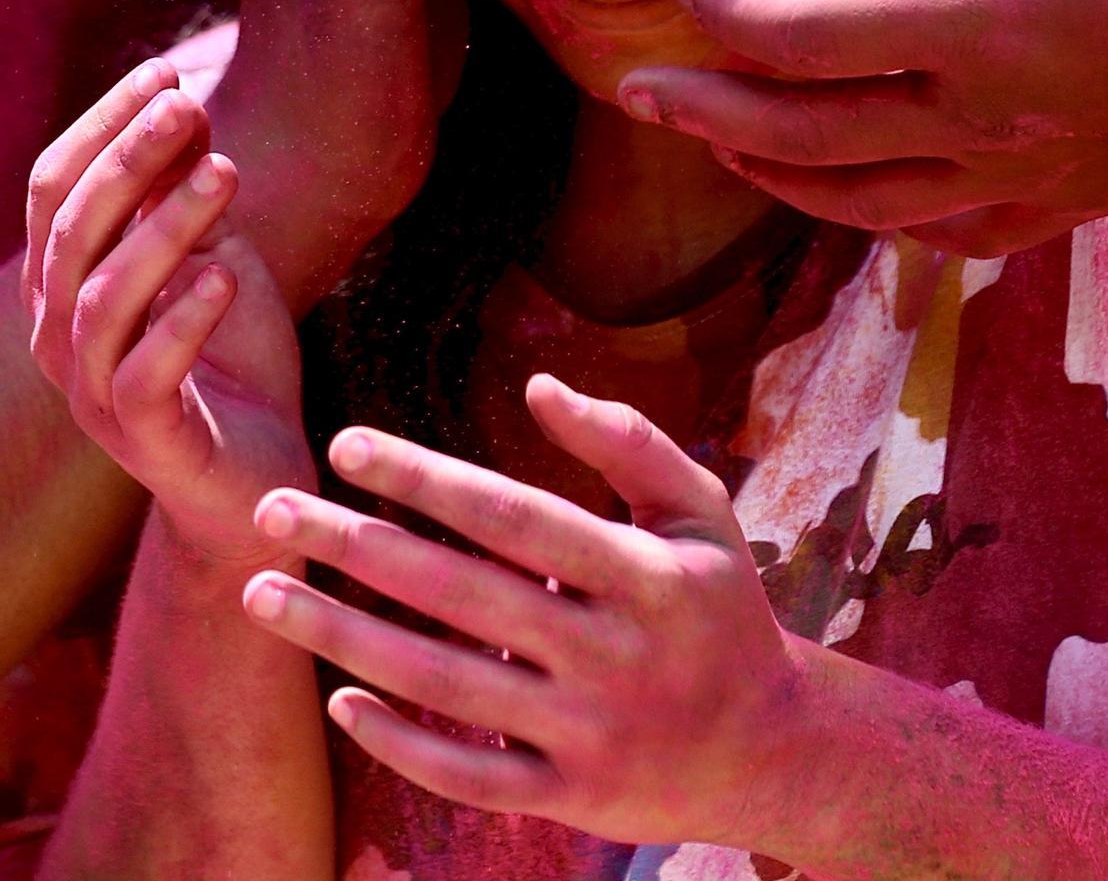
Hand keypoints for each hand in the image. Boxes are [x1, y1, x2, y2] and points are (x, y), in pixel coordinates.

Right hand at [24, 62, 312, 563]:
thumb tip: (184, 107)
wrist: (256, 479)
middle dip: (128, 159)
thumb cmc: (231, 364)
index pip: (57, 190)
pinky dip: (184, 323)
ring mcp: (95, 394)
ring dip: (165, 227)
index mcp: (66, 286)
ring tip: (226, 174)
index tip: (164, 70)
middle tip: (186, 104)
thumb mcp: (217, 262)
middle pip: (73, 232)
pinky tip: (227, 277)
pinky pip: (147, 376)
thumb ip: (191, 200)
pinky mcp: (146, 441)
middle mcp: (62, 337)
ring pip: (106, 298)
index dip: (103, 126)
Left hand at [243, 375, 800, 848]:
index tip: (345, 444)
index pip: (513, 515)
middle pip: (460, 595)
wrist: (770, 748)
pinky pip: (465, 775)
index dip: (424, 478)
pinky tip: (335, 699)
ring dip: (343, 638)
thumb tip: (538, 384)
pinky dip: (396, 742)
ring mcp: (587, 733)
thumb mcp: (700, 510)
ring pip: (443, 684)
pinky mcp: (567, 795)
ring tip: (263, 594)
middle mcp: (612, 654)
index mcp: (645, 573)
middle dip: (356, 547)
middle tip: (270, 510)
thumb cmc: (720, 607)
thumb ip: (627, 440)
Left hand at [616, 0, 1107, 257]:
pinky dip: (860, 217)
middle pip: (797, 134)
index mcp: (973, 23)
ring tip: (713, 146)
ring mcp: (1007, 178)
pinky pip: (926, 235)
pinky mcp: (1044, 210)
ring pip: (847, 200)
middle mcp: (973, 118)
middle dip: (703, 113)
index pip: (802, 36)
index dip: (725, 16)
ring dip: (764, 173)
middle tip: (636, 94)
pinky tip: (836, 194)